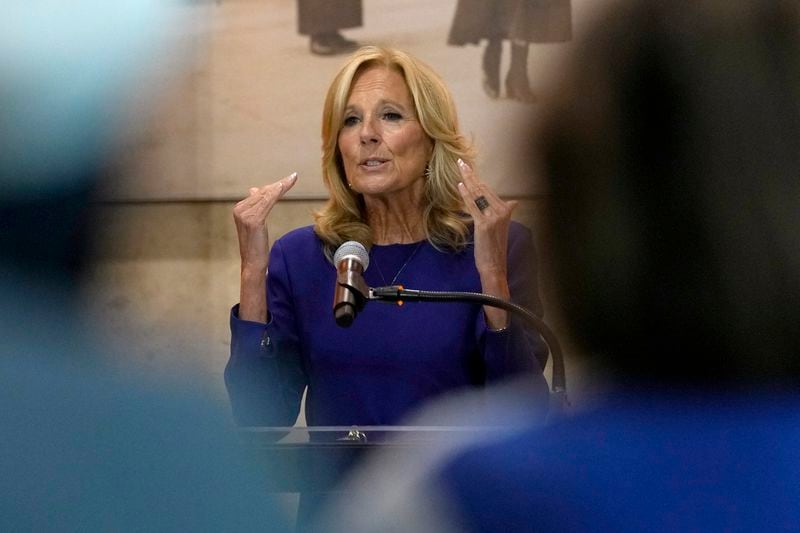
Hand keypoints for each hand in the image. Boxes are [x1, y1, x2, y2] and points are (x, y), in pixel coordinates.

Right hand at [233, 172, 297, 272]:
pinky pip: (268, 203)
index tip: (287, 179)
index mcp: (239, 209)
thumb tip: (255, 189)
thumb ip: (255, 207)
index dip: (273, 187)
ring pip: (267, 196)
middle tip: (293, 177)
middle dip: (279, 185)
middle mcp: (239, 209)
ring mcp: (245, 214)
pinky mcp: (253, 220)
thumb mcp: (255, 223)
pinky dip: (277, 193)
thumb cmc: (256, 245)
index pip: (259, 194)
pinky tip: (284, 187)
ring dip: (281, 186)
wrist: (253, 263)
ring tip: (292, 179)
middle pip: (263, 193)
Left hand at [456, 159, 516, 328]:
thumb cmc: (493, 249)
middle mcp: (502, 211)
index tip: (469, 169)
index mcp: (506, 210)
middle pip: (484, 189)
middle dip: (471, 175)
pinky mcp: (485, 224)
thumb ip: (501, 214)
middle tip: (460, 162)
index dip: (478, 179)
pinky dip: (466, 195)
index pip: (489, 191)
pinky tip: (460, 186)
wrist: (495, 266)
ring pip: (479, 195)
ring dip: (468, 180)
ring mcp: (494, 217)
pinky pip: (473, 206)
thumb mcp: (500, 228)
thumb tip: (510, 202)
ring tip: (459, 168)